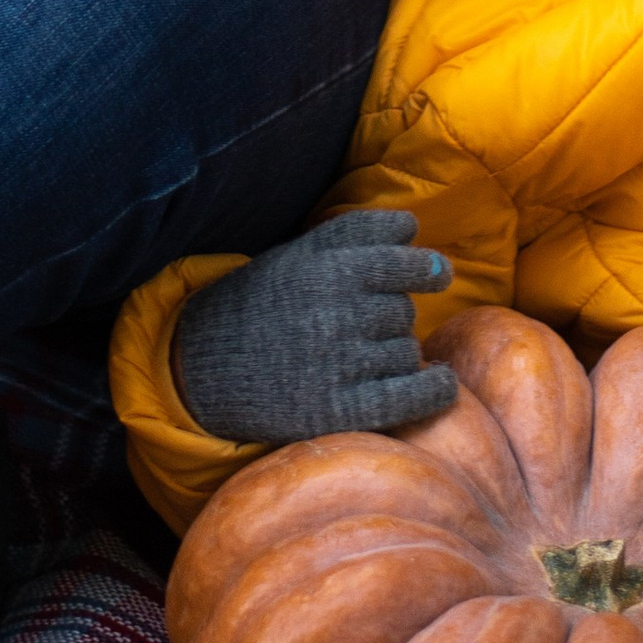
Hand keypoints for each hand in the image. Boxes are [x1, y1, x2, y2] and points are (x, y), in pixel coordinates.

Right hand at [172, 209, 457, 444]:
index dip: (420, 263)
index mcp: (325, 263)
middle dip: (391, 315)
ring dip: (396, 354)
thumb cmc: (263, 305)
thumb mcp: (296, 254)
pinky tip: (438, 382)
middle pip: (403, 306)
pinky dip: (434, 389)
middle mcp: (337, 307)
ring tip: (358, 358)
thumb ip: (355, 235)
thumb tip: (418, 233)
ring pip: (407, 349)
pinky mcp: (342, 408)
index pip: (399, 251)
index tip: (431, 271)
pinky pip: (412, 395)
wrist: (205, 370)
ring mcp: (341, 359)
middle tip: (358, 327)